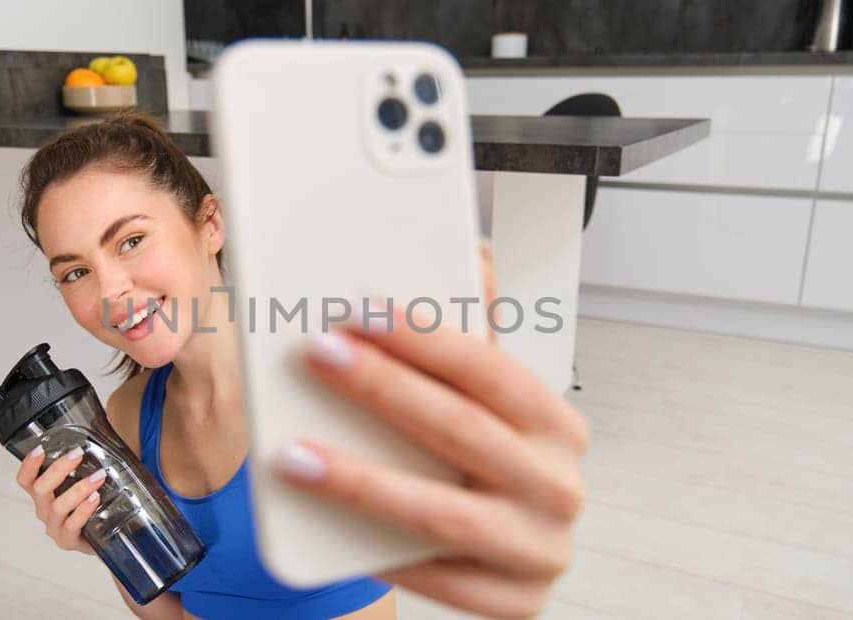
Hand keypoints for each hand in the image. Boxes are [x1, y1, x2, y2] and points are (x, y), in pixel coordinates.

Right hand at [16, 446, 108, 554]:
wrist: (105, 538)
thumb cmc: (91, 507)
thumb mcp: (84, 483)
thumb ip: (85, 463)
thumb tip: (102, 427)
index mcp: (43, 495)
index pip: (25, 480)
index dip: (29, 465)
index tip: (40, 448)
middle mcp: (44, 511)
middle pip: (40, 489)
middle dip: (58, 469)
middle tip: (78, 454)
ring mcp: (54, 527)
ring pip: (58, 507)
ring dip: (78, 489)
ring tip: (98, 477)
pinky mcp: (68, 541)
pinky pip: (72, 525)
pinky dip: (83, 510)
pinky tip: (95, 499)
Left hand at [278, 245, 590, 617]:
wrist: (515, 556)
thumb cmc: (494, 471)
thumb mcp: (491, 406)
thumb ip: (478, 339)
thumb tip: (473, 258)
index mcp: (556, 426)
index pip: (490, 370)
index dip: (423, 338)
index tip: (360, 313)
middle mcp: (558, 486)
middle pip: (460, 429)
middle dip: (381, 389)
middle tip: (317, 356)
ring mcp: (539, 549)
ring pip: (441, 513)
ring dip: (360, 481)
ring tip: (295, 456)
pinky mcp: (514, 602)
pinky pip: (435, 577)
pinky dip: (378, 550)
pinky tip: (325, 524)